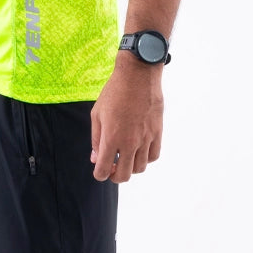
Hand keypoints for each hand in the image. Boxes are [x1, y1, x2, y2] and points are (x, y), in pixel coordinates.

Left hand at [89, 58, 163, 181]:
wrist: (138, 76)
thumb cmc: (114, 93)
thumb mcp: (97, 114)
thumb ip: (96, 139)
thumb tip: (96, 158)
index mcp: (111, 138)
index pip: (104, 170)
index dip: (99, 174)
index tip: (100, 169)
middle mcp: (129, 142)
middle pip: (124, 175)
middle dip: (115, 176)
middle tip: (112, 166)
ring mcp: (145, 139)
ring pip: (140, 168)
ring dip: (131, 167)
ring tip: (126, 156)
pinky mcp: (157, 132)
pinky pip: (153, 156)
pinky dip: (145, 158)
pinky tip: (139, 150)